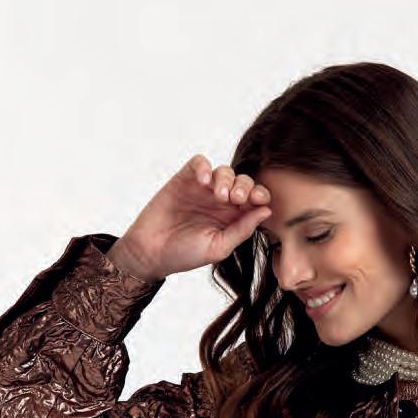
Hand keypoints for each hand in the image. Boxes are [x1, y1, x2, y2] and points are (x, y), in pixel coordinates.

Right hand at [112, 154, 271, 279]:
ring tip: (218, 195)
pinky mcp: (184, 179)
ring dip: (226, 178)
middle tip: (235, 199)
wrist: (151, 252)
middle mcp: (220, 201)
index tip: (257, 200)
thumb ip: (243, 229)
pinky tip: (203, 182)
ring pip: (224, 170)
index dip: (260, 195)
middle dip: (244, 186)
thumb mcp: (219, 247)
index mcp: (233, 217)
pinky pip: (200, 163)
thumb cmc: (184, 254)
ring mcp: (202, 189)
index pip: (255, 199)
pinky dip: (205, 167)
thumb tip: (267, 211)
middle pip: (243, 181)